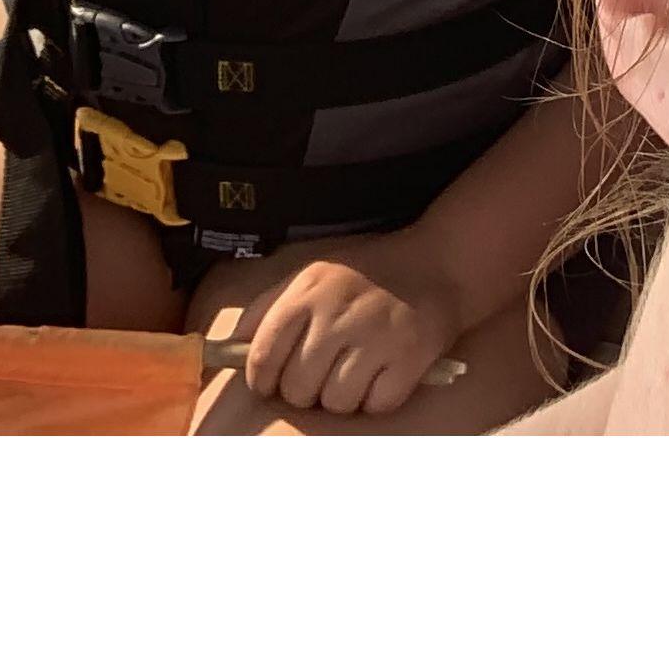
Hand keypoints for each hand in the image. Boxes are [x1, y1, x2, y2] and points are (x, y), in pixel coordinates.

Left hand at [183, 234, 464, 417]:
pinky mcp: (410, 357)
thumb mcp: (311, 275)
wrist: (438, 261)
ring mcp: (376, 336)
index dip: (263, 380)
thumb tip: (230, 348)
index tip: (272, 382)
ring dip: (342, 397)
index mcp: (307, 291)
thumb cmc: (365, 273)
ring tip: (355, 370)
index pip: (264, 357)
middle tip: (323, 372)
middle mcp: (338, 313)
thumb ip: (267, 308)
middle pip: (298, 389)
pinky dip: (377, 398)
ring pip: (336, 404)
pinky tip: (382, 372)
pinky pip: (376, 405)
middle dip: (306, 390)